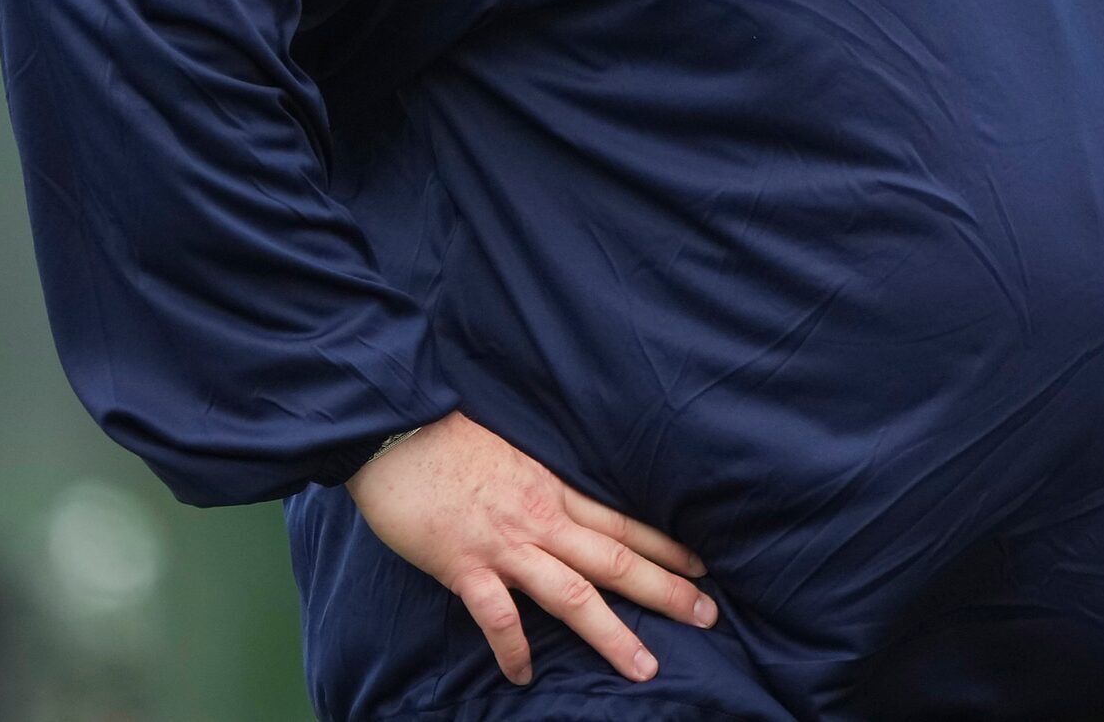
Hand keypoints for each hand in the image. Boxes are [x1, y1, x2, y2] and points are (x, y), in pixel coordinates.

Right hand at [347, 411, 715, 685]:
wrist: (395, 427)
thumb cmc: (447, 436)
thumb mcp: (512, 448)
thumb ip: (540, 481)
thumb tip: (562, 500)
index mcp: (552, 488)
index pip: (623, 523)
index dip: (666, 547)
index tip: (703, 567)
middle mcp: (539, 519)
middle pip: (615, 560)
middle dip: (666, 591)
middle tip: (709, 616)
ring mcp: (504, 545)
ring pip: (572, 595)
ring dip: (612, 634)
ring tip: (645, 667)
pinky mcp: (463, 565)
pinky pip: (497, 616)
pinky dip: (513, 648)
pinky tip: (524, 676)